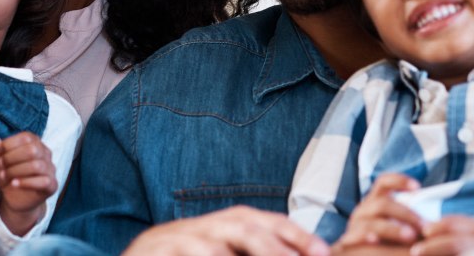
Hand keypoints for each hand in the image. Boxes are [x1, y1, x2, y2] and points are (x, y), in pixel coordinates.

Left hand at [0, 132, 53, 235]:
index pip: (26, 137)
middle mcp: (46, 153)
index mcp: (35, 142)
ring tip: (4, 176)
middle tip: (0, 166)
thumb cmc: (7, 174)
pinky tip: (13, 184)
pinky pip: (43, 181)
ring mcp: (51, 169)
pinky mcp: (52, 185)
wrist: (14, 198)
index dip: (8, 145)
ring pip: (37, 166)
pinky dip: (25, 182)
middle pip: (33, 150)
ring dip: (16, 171)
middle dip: (12, 158)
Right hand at [122, 207, 329, 255]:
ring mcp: (172, 240)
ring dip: (251, 253)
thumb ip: (244, 251)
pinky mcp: (150, 253)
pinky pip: (187, 254)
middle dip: (276, 246)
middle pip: (241, 224)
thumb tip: (294, 255)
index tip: (322, 253)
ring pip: (214, 242)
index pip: (259, 221)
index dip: (293, 234)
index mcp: (213, 229)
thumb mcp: (215, 254)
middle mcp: (195, 229)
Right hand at [340, 173, 424, 248]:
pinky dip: (366, 237)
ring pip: (371, 223)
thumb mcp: (405, 232)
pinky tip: (375, 240)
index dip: (398, 181)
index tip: (417, 187)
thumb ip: (416, 226)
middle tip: (424, 226)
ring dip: (393, 229)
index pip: (384, 183)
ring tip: (410, 236)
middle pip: (382, 204)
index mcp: (376, 203)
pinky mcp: (348, 241)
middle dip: (405, 214)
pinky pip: (356, 237)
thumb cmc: (391, 244)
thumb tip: (435, 225)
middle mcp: (364, 211)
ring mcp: (354, 227)